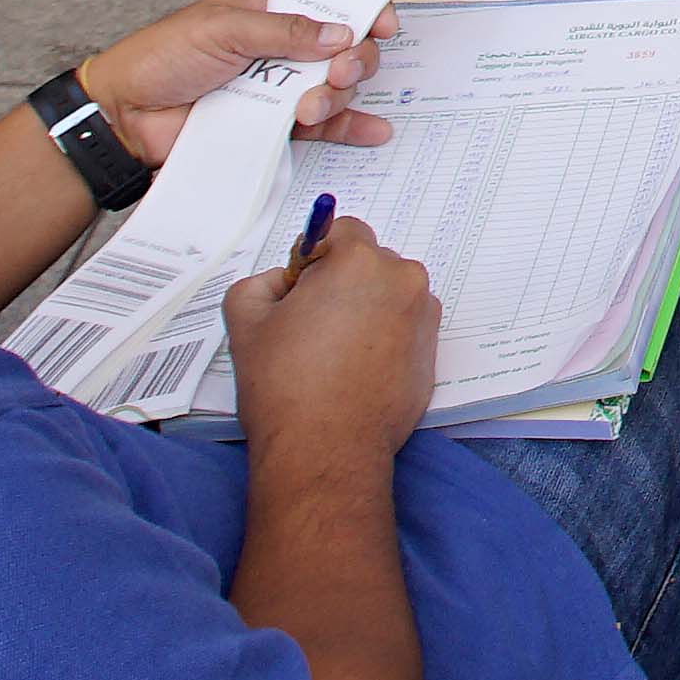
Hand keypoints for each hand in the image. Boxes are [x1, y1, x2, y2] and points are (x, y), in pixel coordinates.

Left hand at [82, 0, 393, 167]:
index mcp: (269, 7)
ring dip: (336, 96)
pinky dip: (350, 126)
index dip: (361, 7)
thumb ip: (284, 31)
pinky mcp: (275, 124)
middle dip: (353, 59)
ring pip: (335, 86)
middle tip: (337, 72)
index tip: (380, 24)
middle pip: (344, 45)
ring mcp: (280, 85)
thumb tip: (338, 33)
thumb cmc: (159, 57)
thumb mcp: (221, 28)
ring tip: (307, 108)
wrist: (126, 116)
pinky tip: (370, 129)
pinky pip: (322, 126)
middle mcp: (282, 45)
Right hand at [216, 217, 439, 458]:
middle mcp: (402, 280)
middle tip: (311, 325)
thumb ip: (260, 282)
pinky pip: (404, 327)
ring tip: (333, 352)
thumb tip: (281, 281)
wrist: (325, 448)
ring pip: (388, 295)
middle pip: (369, 263)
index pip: (340, 231)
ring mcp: (423, 317)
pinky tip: (356, 369)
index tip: (298, 290)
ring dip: (365, 309)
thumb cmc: (286, 385)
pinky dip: (384, 337)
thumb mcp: (246, 320)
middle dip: (341, 283)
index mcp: (360, 261)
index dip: (313, 258)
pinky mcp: (432, 352)